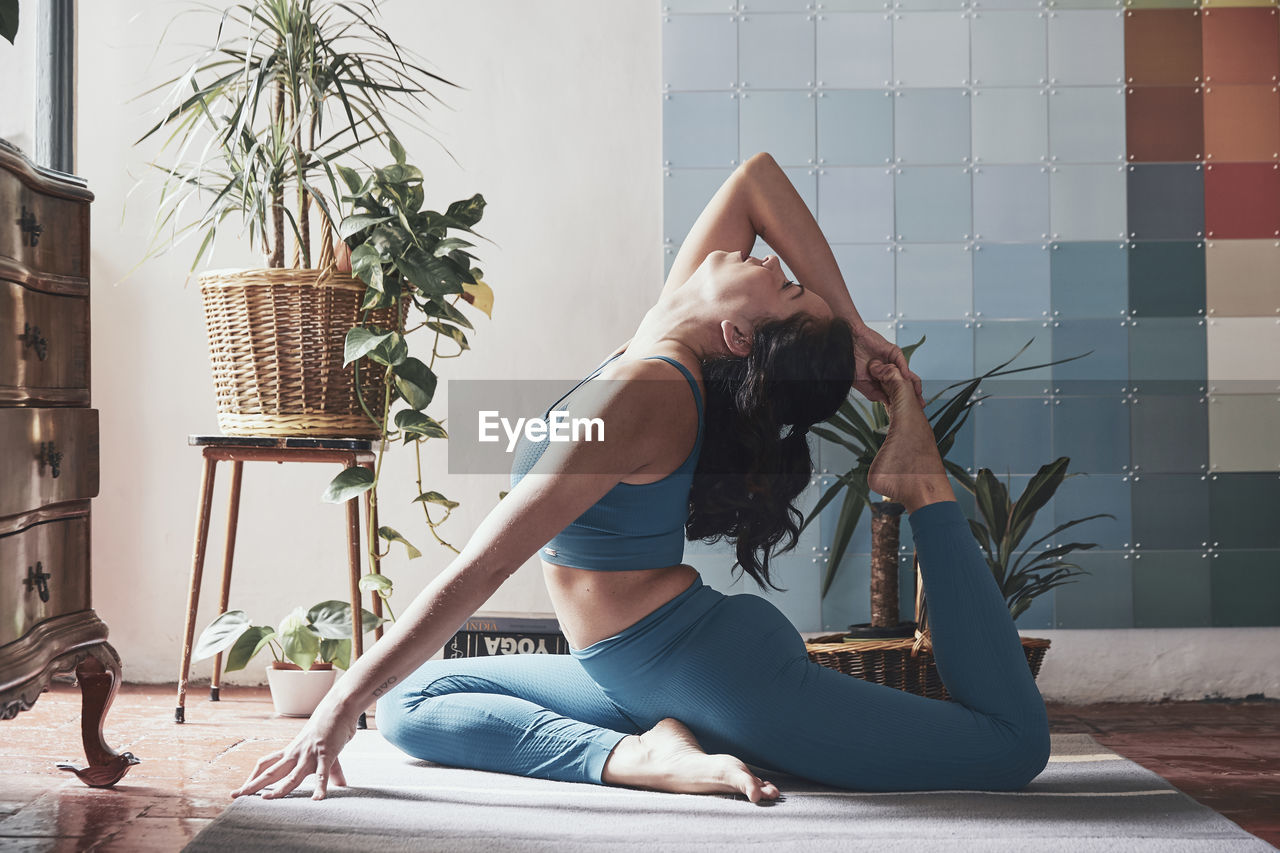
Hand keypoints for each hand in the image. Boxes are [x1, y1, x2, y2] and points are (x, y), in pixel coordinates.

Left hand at [231, 697, 357, 801]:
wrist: (339, 708)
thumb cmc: (330, 728)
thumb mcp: (325, 751)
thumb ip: (331, 771)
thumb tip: (340, 785)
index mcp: (292, 751)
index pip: (266, 764)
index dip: (253, 776)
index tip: (243, 788)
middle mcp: (296, 754)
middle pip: (270, 772)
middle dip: (252, 784)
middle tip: (235, 795)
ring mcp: (309, 755)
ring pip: (291, 776)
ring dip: (278, 789)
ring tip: (266, 799)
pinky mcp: (326, 755)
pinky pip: (322, 774)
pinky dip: (319, 787)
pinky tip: (317, 799)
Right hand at [851, 323, 923, 406]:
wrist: (845, 344)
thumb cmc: (850, 361)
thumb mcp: (861, 383)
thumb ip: (874, 393)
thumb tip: (886, 402)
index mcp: (881, 379)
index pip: (896, 390)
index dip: (903, 399)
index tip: (909, 410)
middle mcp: (888, 370)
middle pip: (905, 383)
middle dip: (913, 394)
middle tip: (919, 404)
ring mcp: (891, 361)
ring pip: (906, 372)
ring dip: (912, 383)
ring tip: (916, 393)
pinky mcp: (892, 351)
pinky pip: (900, 360)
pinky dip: (903, 369)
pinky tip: (905, 377)